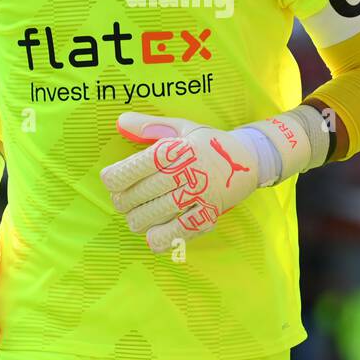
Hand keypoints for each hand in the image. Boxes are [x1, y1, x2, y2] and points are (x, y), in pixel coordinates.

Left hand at [99, 112, 264, 253]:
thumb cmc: (208, 143)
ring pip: (156, 214)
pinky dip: (162, 237)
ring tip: (135, 218)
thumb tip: (120, 122)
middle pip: (142, 193)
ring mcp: (200, 195)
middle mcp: (188, 171)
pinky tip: (152, 236)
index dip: (115, 178)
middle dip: (123, 201)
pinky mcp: (210, 214)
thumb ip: (149, 126)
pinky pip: (181, 231)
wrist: (250, 159)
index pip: (137, 166)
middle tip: (121, 202)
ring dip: (138, 220)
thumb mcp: (182, 128)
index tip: (110, 181)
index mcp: (178, 149)